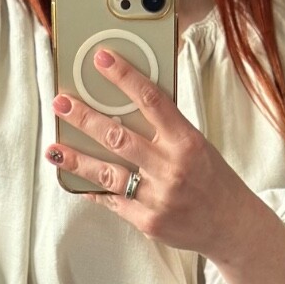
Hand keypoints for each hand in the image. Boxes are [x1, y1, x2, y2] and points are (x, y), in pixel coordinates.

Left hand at [45, 45, 254, 260]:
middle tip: (61, 103)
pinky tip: (73, 179)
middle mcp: (170, 168)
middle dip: (84, 118)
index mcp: (186, 141)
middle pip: (118, 136)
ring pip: (107, 172)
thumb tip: (130, 101)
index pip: (150, 100)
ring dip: (76, 159)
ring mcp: (157, 197)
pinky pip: (112, 201)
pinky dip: (92, 188)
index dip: (123, 76)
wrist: (230, 225)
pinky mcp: (147, 221)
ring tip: (54, 148)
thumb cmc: (212, 179)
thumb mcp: (197, 144)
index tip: (101, 58)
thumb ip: (166, 127)